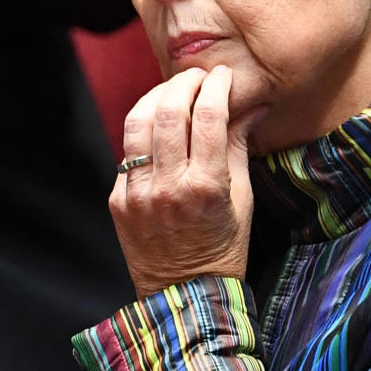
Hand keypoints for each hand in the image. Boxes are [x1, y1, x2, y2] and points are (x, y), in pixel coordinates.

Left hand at [110, 65, 262, 298]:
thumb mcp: (242, 198)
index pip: (208, 116)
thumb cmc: (224, 248)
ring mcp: (137, 194)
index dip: (216, 86)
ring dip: (157, 97)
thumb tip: (251, 105)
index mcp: (206, 187)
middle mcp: (168, 187)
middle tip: (198, 77)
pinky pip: (128, 152)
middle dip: (185, 82)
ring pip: (138, 122)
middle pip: (169, 110)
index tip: (223, 75)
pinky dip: (145, 131)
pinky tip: (159, 127)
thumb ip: (240, 146)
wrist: (185, 295)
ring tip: (173, 92)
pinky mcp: (118, 200)